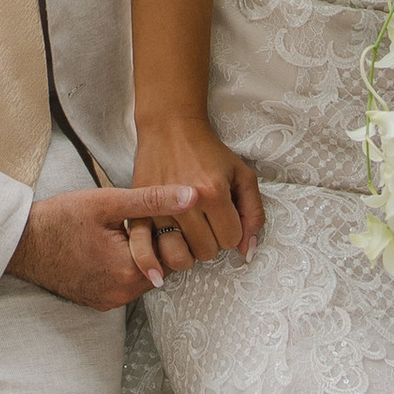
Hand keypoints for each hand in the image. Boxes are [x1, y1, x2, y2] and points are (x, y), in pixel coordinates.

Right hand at [4, 184, 200, 311]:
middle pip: (159, 267)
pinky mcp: (96, 302)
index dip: (166, 230)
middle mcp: (122, 294)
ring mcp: (108, 301)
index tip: (149, 215)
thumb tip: (192, 196)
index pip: (172, 253)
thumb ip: (153, 200)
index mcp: (129, 270)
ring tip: (118, 233)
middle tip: (132, 221)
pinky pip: (123, 285)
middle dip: (152, 245)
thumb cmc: (60, 219)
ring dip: (138, 257)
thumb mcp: (108, 202)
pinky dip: (121, 268)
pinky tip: (106, 248)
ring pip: (142, 277)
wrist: (21, 243)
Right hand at [130, 116, 262, 269]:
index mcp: (213, 192)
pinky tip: (160, 266)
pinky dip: (154, 261)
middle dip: (211, 241)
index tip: (224, 216)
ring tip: (188, 234)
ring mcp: (160, 208)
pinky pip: (145, 249)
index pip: (231, 239)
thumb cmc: (209, 151)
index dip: (232, 231)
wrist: (170, 128)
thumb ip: (254, 212)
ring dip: (187, 250)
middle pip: (206, 251)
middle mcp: (186, 202)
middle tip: (206, 221)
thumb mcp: (242, 174)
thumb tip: (247, 251)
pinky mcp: (139, 211)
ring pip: (180, 256)